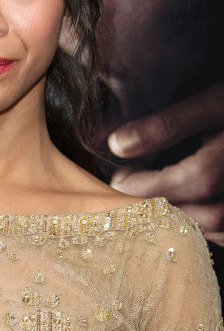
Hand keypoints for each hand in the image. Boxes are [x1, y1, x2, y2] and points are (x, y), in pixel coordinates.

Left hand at [108, 82, 223, 245]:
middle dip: (157, 208)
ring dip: (179, 220)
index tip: (116, 180)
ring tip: (153, 201)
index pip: (179, 187)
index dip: (140, 187)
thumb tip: (117, 145)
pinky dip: (205, 226)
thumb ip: (168, 123)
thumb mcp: (214, 102)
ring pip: (214, 229)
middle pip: (197, 216)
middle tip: (128, 194)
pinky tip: (186, 207)